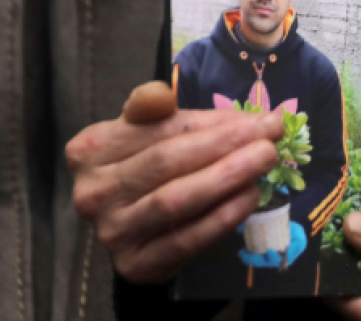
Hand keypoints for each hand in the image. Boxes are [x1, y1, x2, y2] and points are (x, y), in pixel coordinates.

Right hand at [66, 81, 283, 283]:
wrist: (128, 226)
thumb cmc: (141, 164)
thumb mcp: (141, 129)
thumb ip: (154, 109)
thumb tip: (162, 95)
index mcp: (90, 150)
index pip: (159, 130)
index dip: (211, 123)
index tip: (258, 118)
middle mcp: (93, 193)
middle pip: (167, 162)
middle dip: (225, 145)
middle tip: (270, 136)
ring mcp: (112, 233)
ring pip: (175, 200)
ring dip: (227, 178)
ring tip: (264, 160)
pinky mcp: (136, 266)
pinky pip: (185, 240)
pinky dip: (222, 217)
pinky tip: (249, 197)